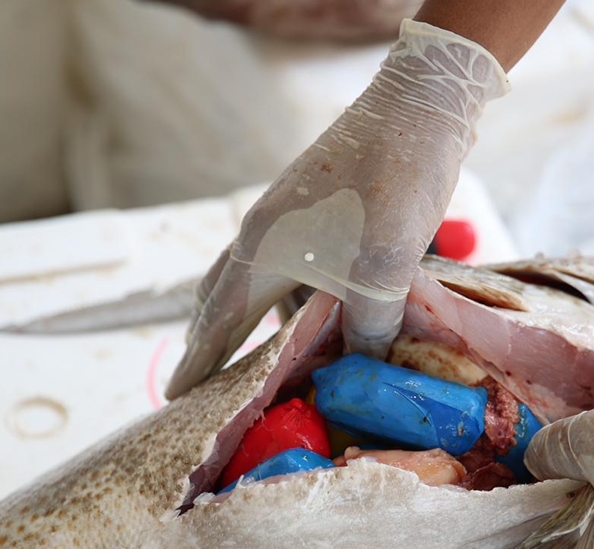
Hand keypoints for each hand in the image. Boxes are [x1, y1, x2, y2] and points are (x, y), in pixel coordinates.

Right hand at [165, 20, 507, 399]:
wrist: (417, 106)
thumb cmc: (392, 184)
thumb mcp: (382, 269)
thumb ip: (367, 328)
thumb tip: (361, 369)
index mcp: (262, 250)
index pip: (218, 322)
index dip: (198, 363)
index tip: (175, 398)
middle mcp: (262, 232)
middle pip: (219, 298)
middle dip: (210, 342)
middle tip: (203, 385)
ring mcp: (287, 216)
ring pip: (252, 281)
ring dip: (248, 319)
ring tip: (254, 358)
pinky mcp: (315, 208)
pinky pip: (283, 266)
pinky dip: (284, 298)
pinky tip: (314, 313)